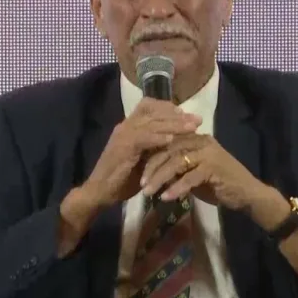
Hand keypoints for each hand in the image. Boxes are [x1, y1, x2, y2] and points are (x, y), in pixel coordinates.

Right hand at [81, 98, 201, 207]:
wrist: (100, 191)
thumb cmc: (123, 177)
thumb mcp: (144, 158)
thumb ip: (156, 147)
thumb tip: (178, 141)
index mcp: (130, 125)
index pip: (149, 106)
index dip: (168, 107)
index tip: (186, 114)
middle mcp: (126, 126)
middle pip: (154, 112)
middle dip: (178, 115)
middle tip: (198, 119)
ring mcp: (124, 135)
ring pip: (152, 123)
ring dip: (174, 124)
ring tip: (192, 127)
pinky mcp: (122, 147)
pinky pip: (143, 138)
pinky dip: (158, 138)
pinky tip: (172, 140)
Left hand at [140, 133, 267, 210]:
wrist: (247, 194)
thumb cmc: (221, 185)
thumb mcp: (195, 175)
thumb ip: (179, 170)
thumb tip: (156, 174)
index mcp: (197, 139)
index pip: (168, 142)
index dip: (151, 155)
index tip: (138, 172)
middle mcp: (202, 141)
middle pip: (169, 150)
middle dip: (152, 167)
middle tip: (141, 184)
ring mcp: (209, 153)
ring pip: (177, 162)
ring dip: (160, 178)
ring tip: (148, 192)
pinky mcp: (214, 167)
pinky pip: (189, 177)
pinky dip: (176, 188)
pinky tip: (166, 198)